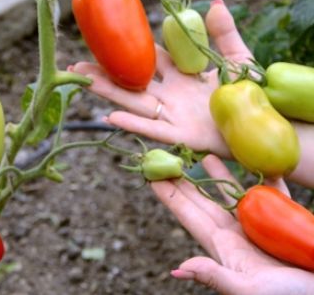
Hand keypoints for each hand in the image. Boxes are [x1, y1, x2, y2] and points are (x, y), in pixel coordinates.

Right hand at [71, 0, 313, 186]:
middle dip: (107, 72)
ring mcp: (174, 115)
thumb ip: (224, 33)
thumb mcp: (238, 58)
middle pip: (133, 82)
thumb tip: (214, 3)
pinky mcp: (180, 135)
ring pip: (135, 103)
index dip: (129, 48)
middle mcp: (172, 94)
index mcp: (183, 75)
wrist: (262, 126)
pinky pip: (152, 129)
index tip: (107, 37)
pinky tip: (110, 116)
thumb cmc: (251, 94)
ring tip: (84, 82)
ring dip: (110, 94)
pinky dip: (132, 124)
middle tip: (79, 62)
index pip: (151, 58)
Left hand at [152, 155, 313, 294]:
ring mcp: (260, 226)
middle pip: (205, 201)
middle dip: (187, 182)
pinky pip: (273, 194)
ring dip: (220, 175)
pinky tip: (258, 163)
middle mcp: (237, 233)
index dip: (171, 197)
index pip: (190, 216)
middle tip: (170, 159)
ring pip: (234, 194)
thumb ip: (215, 277)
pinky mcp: (284, 221)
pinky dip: (266, 178)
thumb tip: (177, 269)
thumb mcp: (249, 290)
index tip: (152, 178)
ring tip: (205, 155)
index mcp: (224, 248)